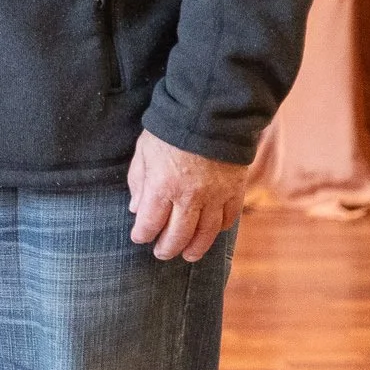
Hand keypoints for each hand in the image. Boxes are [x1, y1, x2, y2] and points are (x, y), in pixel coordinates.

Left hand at [126, 130, 246, 261]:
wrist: (209, 114)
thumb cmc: (170, 130)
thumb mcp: (143, 151)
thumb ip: (138, 181)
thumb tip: (135, 208)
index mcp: (162, 186)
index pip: (150, 222)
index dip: (142, 234)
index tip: (139, 238)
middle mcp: (189, 197)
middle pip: (178, 234)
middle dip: (167, 248)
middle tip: (162, 254)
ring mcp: (215, 196)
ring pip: (205, 233)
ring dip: (196, 247)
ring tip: (188, 255)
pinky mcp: (234, 191)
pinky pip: (228, 219)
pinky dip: (219, 230)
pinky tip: (211, 233)